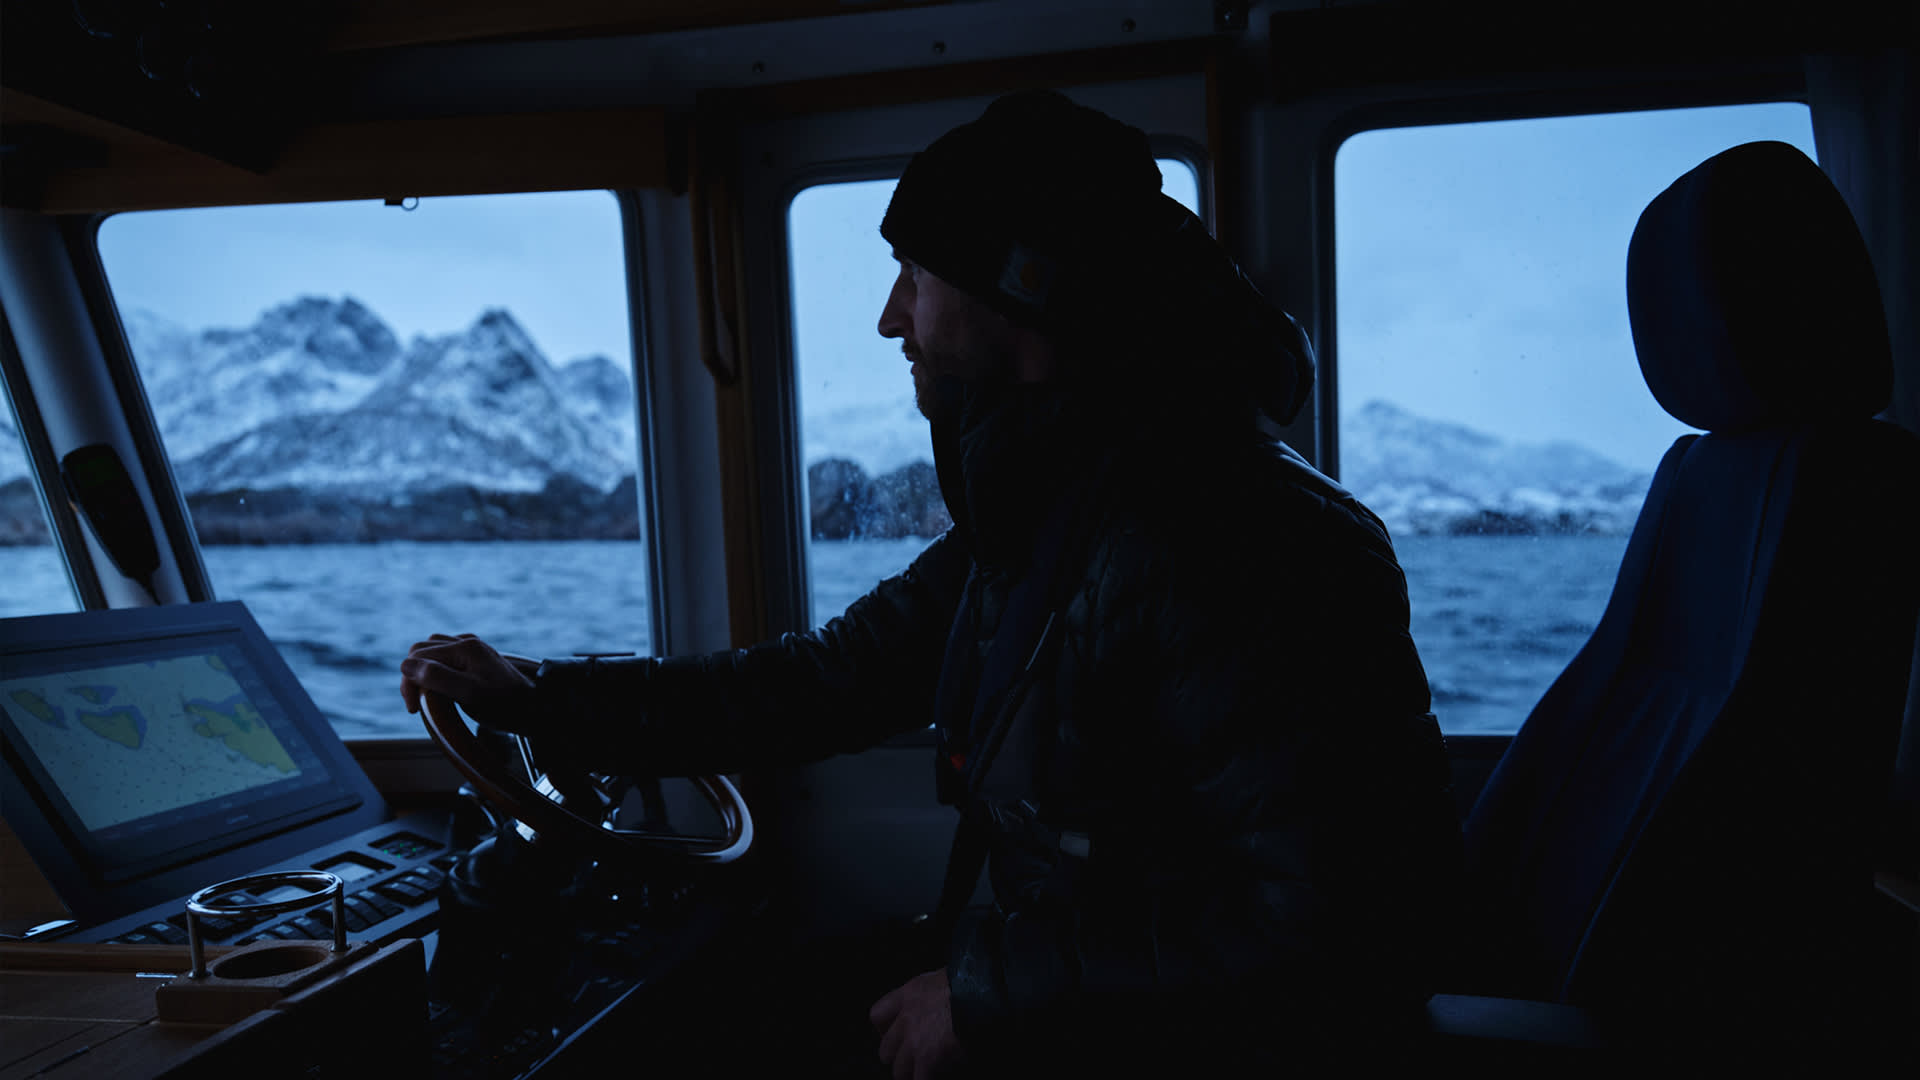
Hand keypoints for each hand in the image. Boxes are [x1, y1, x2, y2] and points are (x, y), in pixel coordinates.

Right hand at [399, 633, 537, 731]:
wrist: (535, 708)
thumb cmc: (504, 704)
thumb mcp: (468, 694)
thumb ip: (437, 677)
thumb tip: (406, 665)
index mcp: (464, 647)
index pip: (417, 657)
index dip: (409, 683)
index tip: (414, 709)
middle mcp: (467, 642)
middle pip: (421, 652)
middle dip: (413, 677)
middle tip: (417, 706)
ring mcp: (472, 648)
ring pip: (431, 652)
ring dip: (423, 673)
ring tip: (427, 698)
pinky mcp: (475, 657)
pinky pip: (445, 656)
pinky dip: (435, 671)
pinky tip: (441, 688)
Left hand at [870, 969, 963, 1079]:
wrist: (984, 994)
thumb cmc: (972, 982)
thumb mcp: (944, 978)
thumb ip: (931, 993)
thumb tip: (936, 1003)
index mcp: (910, 994)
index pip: (878, 1015)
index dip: (885, 1030)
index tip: (895, 1037)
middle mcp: (907, 1018)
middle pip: (885, 1049)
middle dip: (898, 1057)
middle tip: (911, 1061)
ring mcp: (915, 1040)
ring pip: (899, 1070)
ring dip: (911, 1073)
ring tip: (924, 1073)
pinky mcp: (928, 1058)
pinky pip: (919, 1079)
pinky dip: (926, 1079)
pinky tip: (938, 1076)